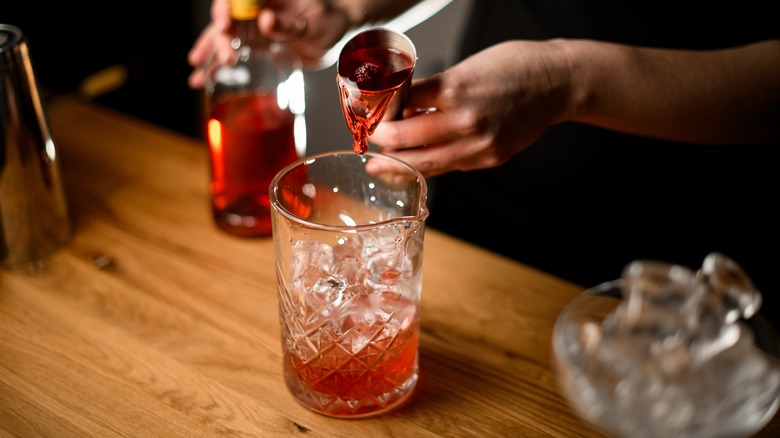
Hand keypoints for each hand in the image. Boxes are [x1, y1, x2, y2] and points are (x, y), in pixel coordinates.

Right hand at [188, 0, 351, 87]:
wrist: (337, 37)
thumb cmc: (329, 21)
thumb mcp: (314, 22)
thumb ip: (289, 24)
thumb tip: (265, 21)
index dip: (225, 9)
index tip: (224, 23)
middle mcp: (255, 8)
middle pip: (227, 19)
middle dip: (220, 37)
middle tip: (226, 56)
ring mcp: (254, 26)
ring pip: (224, 37)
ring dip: (211, 54)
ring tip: (197, 73)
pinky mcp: (257, 43)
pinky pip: (232, 52)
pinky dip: (217, 65)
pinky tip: (202, 79)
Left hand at [367, 40, 572, 177]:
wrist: (556, 84)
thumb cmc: (513, 67)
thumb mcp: (466, 68)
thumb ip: (434, 92)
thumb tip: (404, 109)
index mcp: (455, 90)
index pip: (402, 106)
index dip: (383, 111)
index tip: (372, 114)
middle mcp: (465, 121)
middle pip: (406, 140)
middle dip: (383, 141)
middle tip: (372, 139)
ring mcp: (478, 145)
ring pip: (425, 163)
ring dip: (398, 164)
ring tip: (380, 165)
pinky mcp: (489, 159)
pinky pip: (449, 167)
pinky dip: (428, 167)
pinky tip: (414, 166)